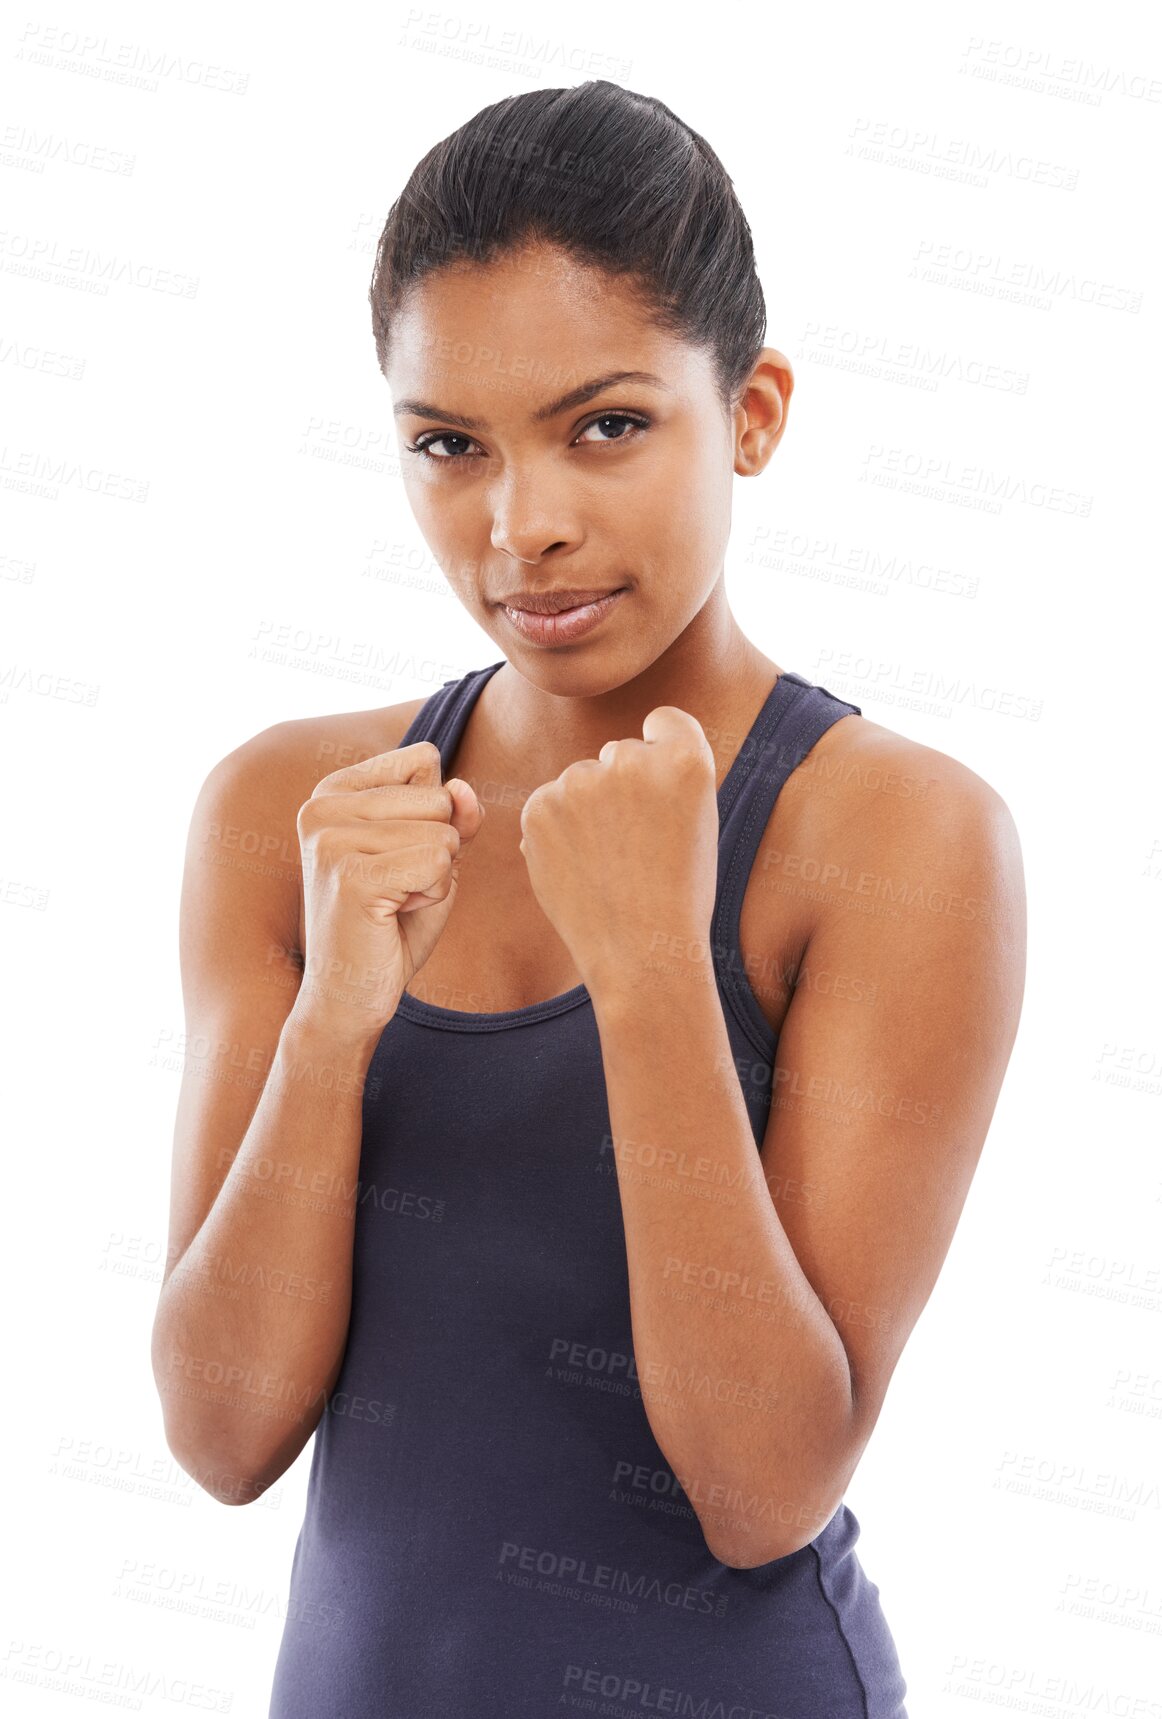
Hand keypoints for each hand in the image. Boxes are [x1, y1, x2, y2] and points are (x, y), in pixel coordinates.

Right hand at [294, 743, 484, 1041]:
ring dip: (435, 878)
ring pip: (442, 835)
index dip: (434, 815)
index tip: (396, 856)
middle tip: (395, 889)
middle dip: (437, 851)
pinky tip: (393, 916)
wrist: (350, 995)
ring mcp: (331, 839)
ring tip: (392, 904)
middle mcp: (321, 805)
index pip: (424, 760)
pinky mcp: (350, 875)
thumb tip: (464, 788)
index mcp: (333, 789)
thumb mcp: (431, 856)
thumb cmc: (391, 925)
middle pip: (439, 798)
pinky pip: (437, 864)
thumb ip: (454, 815)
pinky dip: (432, 896)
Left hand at [518, 705, 718, 1001]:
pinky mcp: (539, 806)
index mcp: (686, 758)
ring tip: (608, 864)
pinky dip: (555, 832)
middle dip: (620, 788)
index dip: (660, 753)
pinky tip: (579, 868)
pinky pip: (546, 804)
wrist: (640, 954)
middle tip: (636, 845)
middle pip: (617, 753)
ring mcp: (581, 780)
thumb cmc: (677, 894)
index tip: (658, 790)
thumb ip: (664, 775)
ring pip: (578, 781)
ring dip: (584, 811)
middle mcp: (632, 758)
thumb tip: (611, 753)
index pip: (664, 722)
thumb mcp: (696, 821)